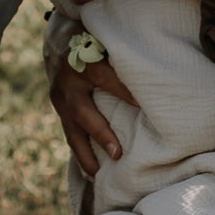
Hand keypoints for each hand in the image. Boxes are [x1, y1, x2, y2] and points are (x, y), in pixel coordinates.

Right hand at [46, 27, 139, 176]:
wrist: (58, 42)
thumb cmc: (92, 40)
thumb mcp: (103, 40)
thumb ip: (121, 53)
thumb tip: (156, 70)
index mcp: (83, 59)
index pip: (106, 78)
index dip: (124, 93)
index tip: (142, 107)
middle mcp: (69, 82)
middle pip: (85, 112)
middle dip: (101, 134)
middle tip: (117, 154)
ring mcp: (60, 98)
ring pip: (72, 130)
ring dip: (86, 154)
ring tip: (98, 174)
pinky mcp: (58, 110)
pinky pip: (69, 134)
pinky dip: (80, 152)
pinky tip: (91, 170)